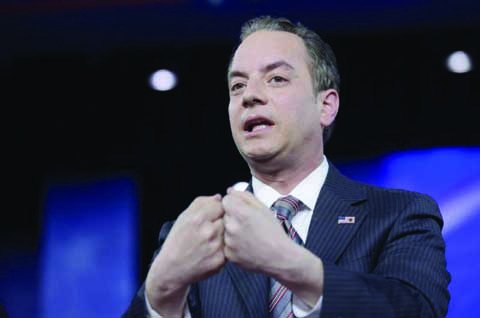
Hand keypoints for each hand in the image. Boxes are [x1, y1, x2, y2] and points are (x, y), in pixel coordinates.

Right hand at [146, 194, 224, 315]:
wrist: (171, 269)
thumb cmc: (177, 240)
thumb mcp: (183, 217)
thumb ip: (201, 203)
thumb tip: (219, 197)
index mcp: (197, 218)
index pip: (220, 205)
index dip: (216, 210)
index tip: (211, 216)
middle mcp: (208, 232)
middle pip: (226, 219)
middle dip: (220, 223)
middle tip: (208, 231)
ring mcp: (215, 248)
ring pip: (228, 234)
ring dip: (222, 236)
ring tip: (208, 242)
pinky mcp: (219, 261)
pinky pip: (227, 249)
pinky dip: (221, 250)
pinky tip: (209, 253)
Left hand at [222, 188, 293, 273]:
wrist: (279, 257)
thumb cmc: (273, 231)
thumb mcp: (263, 208)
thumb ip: (244, 196)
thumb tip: (230, 191)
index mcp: (241, 213)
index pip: (225, 200)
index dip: (233, 203)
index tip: (241, 210)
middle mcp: (232, 227)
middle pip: (224, 215)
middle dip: (233, 217)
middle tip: (247, 225)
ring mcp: (229, 242)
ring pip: (224, 230)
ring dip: (232, 231)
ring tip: (248, 236)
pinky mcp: (229, 255)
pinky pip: (226, 244)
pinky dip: (233, 245)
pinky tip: (246, 246)